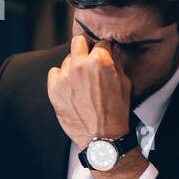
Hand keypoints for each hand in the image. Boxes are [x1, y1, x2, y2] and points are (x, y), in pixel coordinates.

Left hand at [47, 34, 131, 150]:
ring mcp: (64, 78)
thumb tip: (110, 48)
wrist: (102, 138)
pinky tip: (70, 88)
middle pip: (78, 41)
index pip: (100, 42)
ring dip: (74, 66)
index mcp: (100, 62)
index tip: (103, 54)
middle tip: (89, 58)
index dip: (103, 49)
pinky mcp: (53, 90)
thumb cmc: (116, 112)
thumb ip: (116, 62)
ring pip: (66, 59)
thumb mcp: (124, 83)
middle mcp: (80, 66)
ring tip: (82, 82)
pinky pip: (54, 73)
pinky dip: (61, 78)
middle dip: (85, 47)